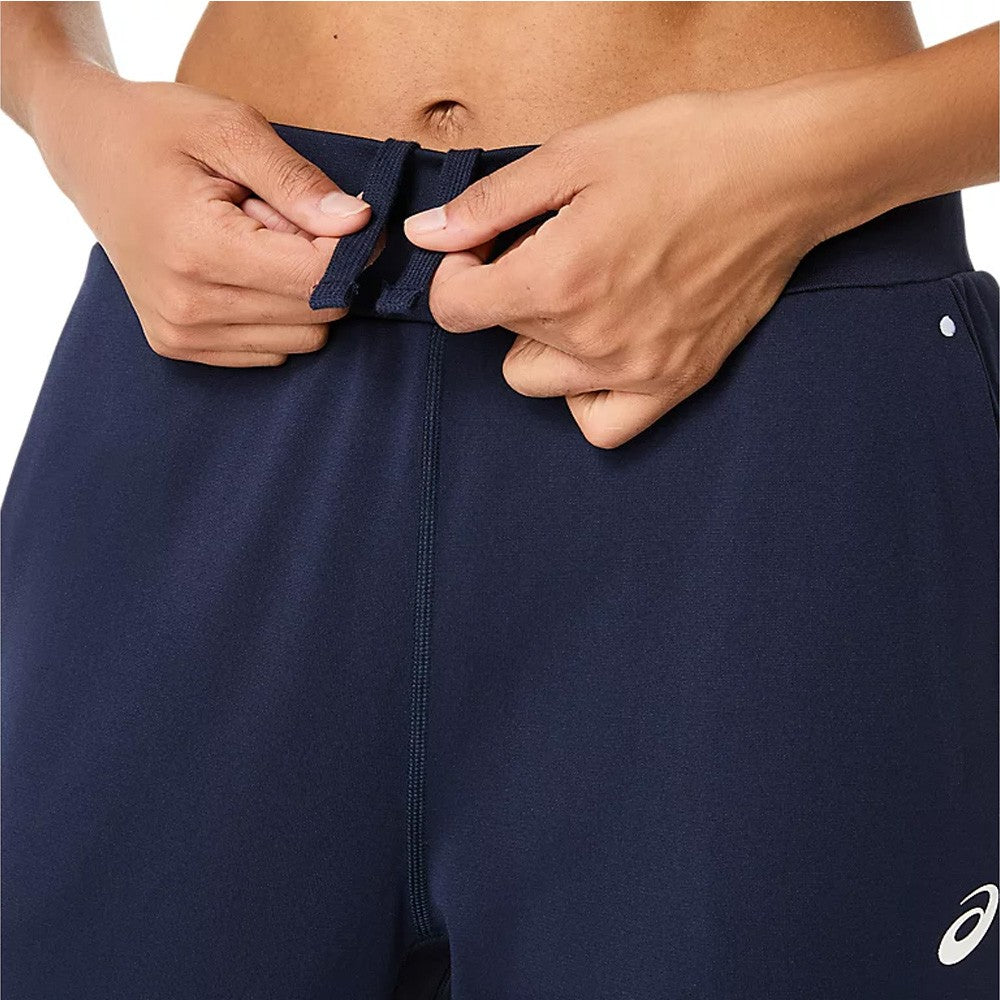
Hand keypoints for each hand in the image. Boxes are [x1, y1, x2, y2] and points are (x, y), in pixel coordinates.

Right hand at [33, 65, 369, 366]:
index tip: (340, 214)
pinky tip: (241, 270)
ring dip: (297, 292)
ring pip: (303, 339)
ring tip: (255, 243)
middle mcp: (188, 305)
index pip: (318, 278)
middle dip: (318, 267)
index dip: (349, 248)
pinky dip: (275, 313)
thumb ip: (297, 182)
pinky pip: (272, 351)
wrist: (87, 152)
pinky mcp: (179, 346)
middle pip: (318, 313)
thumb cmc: (158, 129)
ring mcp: (180, 333)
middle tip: (280, 220)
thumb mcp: (230, 128)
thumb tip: (358, 224)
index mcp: (200, 248)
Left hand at [405, 90, 829, 446]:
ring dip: (541, 343)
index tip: (484, 249)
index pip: (453, 312)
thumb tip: (426, 235)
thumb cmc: (685, 152)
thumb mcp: (575, 156)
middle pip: (499, 340)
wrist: (786, 173)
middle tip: (554, 251)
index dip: (455, 275)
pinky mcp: (676, 382)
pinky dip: (584, 397)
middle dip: (508, 295)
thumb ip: (490, 206)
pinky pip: (601, 426)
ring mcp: (636, 370)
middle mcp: (591, 340)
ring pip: (538, 383)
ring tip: (584, 294)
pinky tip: (599, 352)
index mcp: (557, 280)